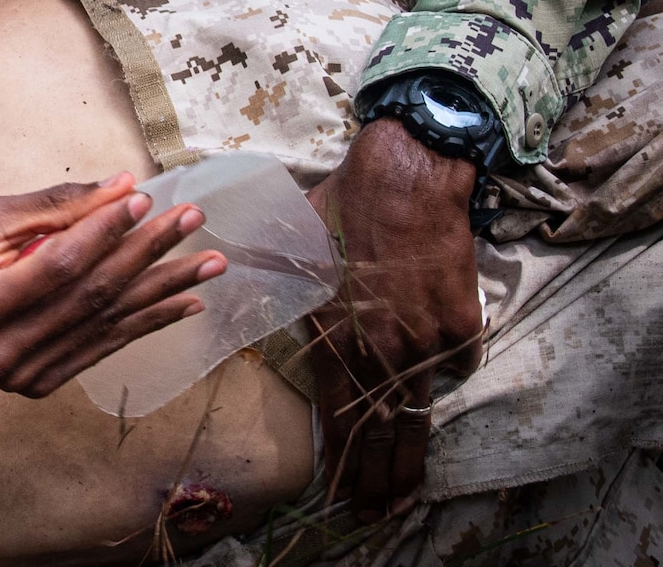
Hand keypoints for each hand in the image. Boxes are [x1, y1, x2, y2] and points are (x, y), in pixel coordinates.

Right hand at [0, 173, 225, 397]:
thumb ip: (53, 205)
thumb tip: (120, 187)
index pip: (59, 265)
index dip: (106, 231)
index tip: (145, 198)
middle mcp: (2, 352)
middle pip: (92, 297)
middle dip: (148, 254)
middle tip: (192, 220)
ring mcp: (23, 376)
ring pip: (107, 325)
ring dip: (164, 291)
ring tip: (210, 263)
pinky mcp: (38, 384)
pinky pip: (102, 347)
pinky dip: (145, 323)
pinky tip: (183, 303)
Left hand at [307, 118, 484, 520]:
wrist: (406, 178)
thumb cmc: (339, 206)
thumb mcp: (289, 246)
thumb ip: (273, 280)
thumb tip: (231, 279)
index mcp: (333, 334)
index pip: (338, 415)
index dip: (341, 460)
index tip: (339, 494)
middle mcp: (380, 348)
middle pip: (382, 432)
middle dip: (378, 481)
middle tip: (374, 514)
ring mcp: (425, 340)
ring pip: (420, 414)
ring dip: (412, 456)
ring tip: (405, 491)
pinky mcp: (460, 324)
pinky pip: (454, 366)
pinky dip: (443, 376)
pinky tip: (433, 387)